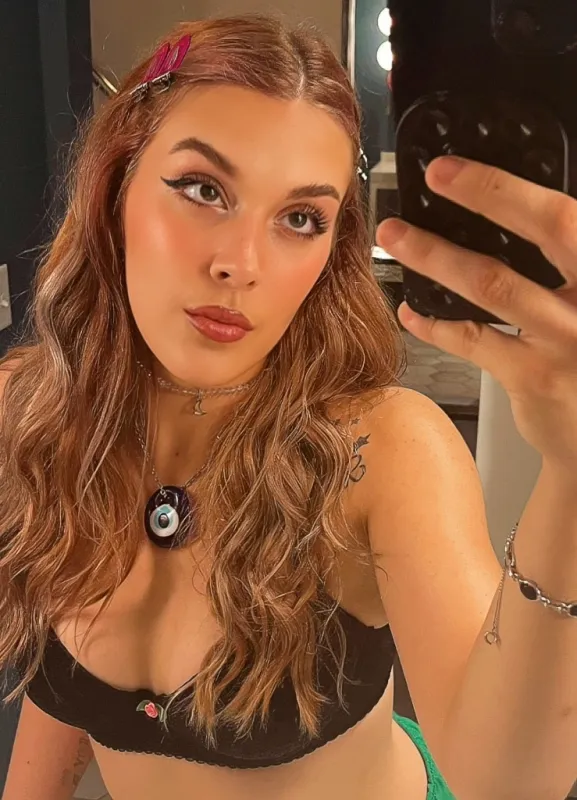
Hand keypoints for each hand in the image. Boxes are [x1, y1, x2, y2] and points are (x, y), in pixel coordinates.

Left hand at [376, 156, 576, 469]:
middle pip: (549, 229)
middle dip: (488, 194)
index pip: (565, 215)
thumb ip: (560, 264)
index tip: (459, 167)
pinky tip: (412, 310)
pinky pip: (474, 340)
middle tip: (436, 177)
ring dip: (438, 257)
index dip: (510, 186)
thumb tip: (504, 216)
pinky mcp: (537, 377)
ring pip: (496, 285)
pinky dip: (436, 323)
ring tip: (397, 238)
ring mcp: (571, 339)